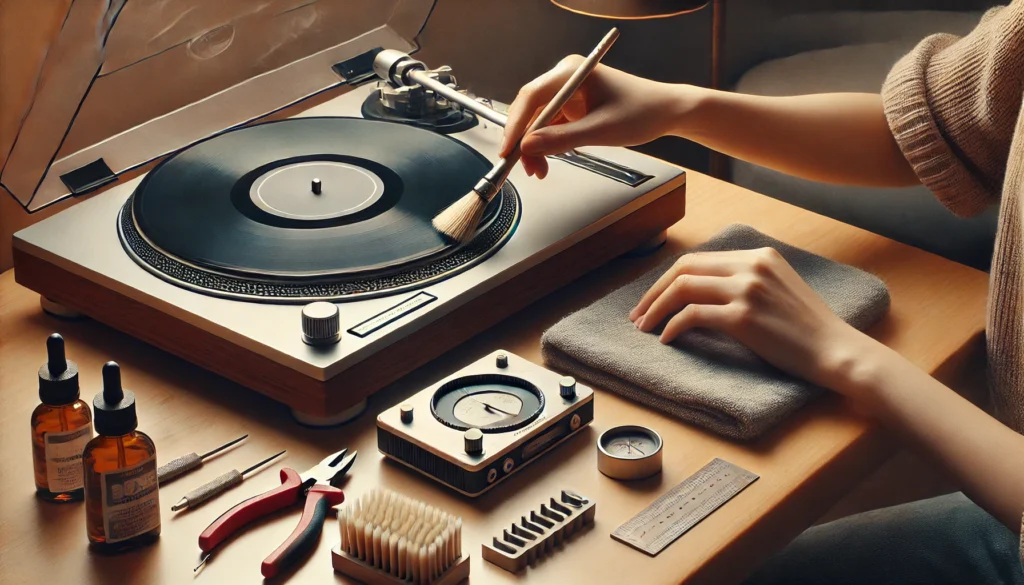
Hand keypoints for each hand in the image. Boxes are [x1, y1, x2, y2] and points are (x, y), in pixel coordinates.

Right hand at [500, 57, 692, 177]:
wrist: (666, 112)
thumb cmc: (642, 112)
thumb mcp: (601, 130)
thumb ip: (562, 139)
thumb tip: (527, 147)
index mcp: (571, 71)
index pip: (532, 97)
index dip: (516, 125)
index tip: (508, 150)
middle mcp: (565, 78)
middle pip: (531, 110)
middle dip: (525, 141)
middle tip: (524, 167)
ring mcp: (568, 92)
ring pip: (538, 121)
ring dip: (534, 147)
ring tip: (538, 170)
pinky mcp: (572, 106)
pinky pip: (550, 126)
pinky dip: (546, 145)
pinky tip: (546, 161)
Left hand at [630, 247, 866, 388]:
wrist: (836, 350)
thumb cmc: (807, 329)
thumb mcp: (778, 288)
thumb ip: (745, 280)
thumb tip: (699, 292)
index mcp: (759, 255)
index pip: (698, 260)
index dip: (668, 279)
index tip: (652, 299)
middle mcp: (751, 265)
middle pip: (684, 269)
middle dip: (654, 292)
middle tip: (638, 314)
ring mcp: (747, 289)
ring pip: (683, 289)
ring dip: (656, 309)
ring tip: (645, 327)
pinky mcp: (743, 316)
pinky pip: (692, 315)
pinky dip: (673, 326)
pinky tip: (667, 338)